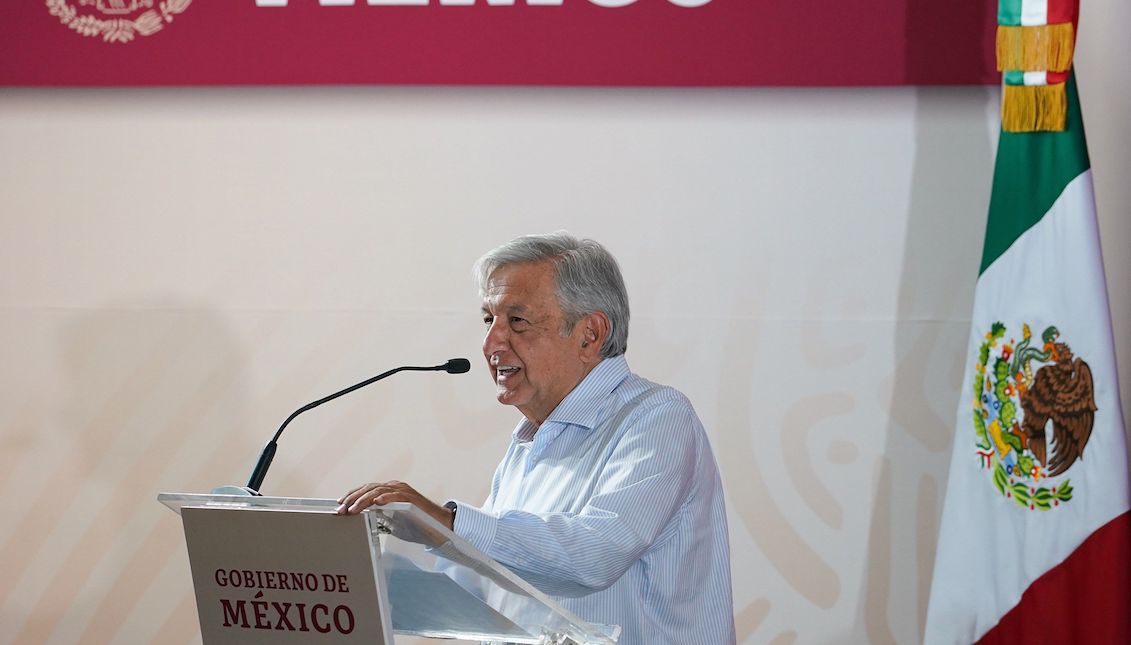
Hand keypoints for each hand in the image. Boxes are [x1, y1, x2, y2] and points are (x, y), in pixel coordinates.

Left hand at [335, 480, 454, 529]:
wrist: (440, 526)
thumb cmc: (418, 524)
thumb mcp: (394, 521)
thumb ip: (381, 517)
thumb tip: (365, 520)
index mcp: (390, 491)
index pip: (366, 490)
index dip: (352, 496)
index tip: (340, 505)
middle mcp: (395, 487)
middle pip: (369, 489)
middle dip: (352, 499)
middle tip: (341, 509)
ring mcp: (403, 491)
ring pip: (378, 491)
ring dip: (363, 500)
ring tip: (353, 509)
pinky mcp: (411, 498)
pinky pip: (396, 495)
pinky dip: (385, 497)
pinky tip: (376, 503)